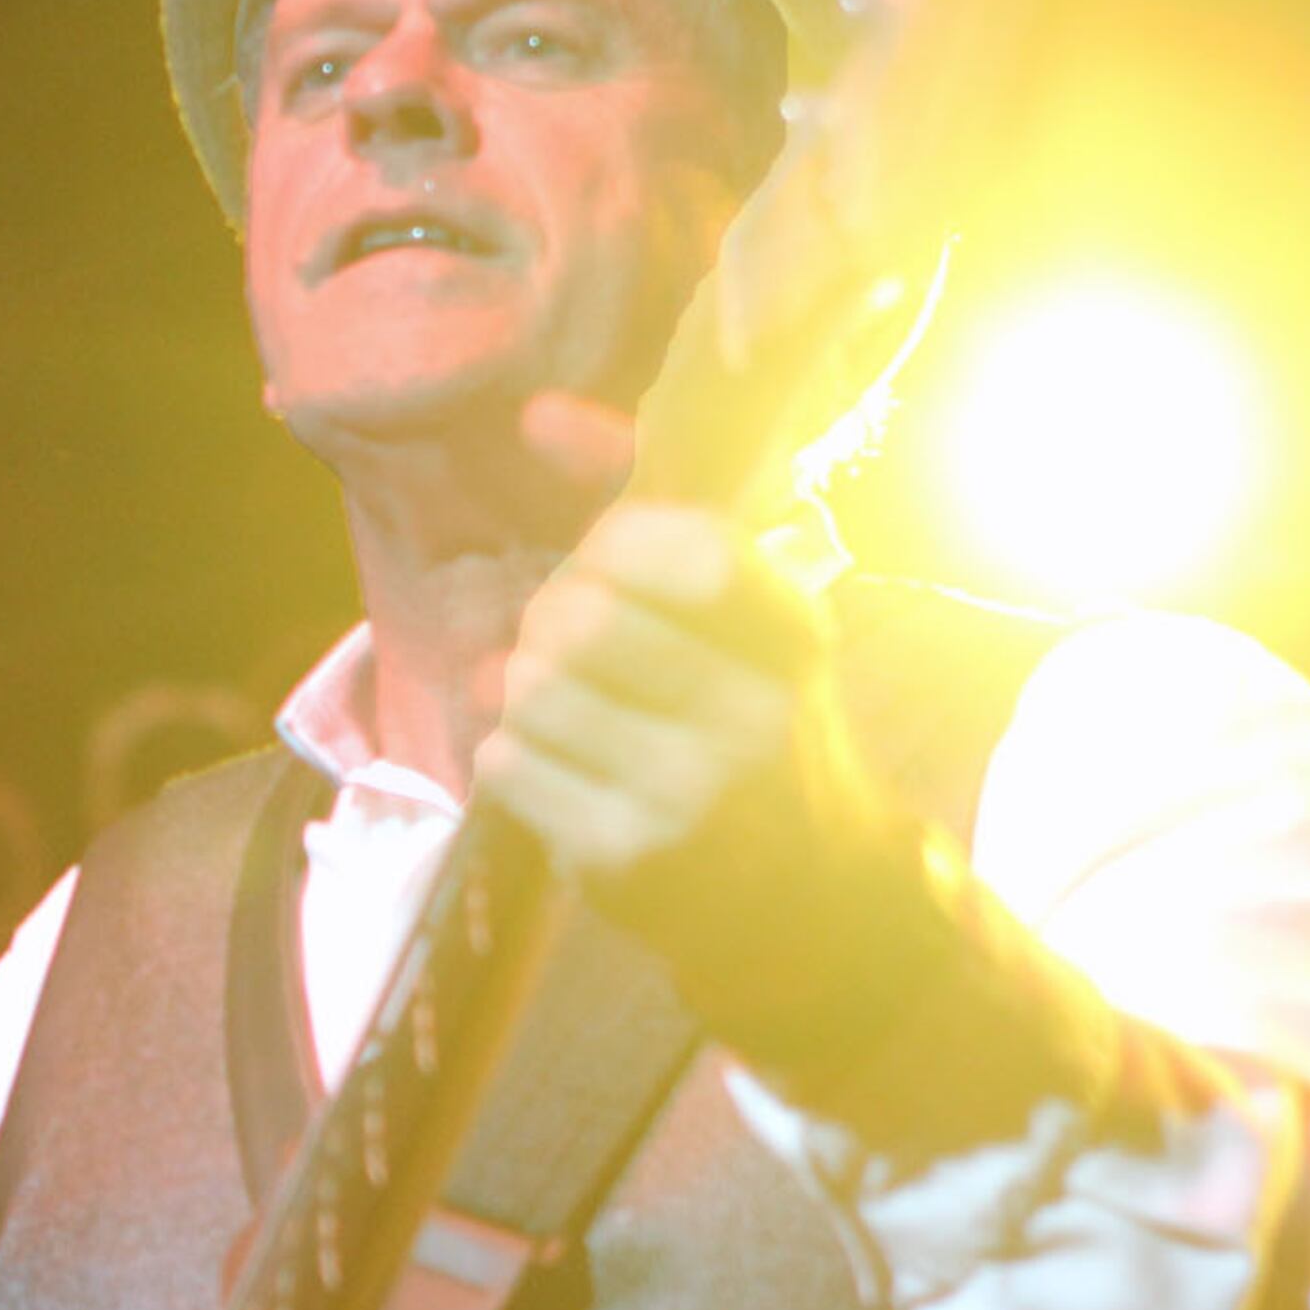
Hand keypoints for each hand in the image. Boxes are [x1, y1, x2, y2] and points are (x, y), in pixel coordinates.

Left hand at [478, 392, 930, 1073]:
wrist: (804, 896)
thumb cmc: (749, 718)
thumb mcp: (737, 608)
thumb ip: (640, 498)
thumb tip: (537, 413)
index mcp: (791, 631)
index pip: (670, 542)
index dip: (609, 548)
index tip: (613, 573)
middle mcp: (755, 713)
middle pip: (579, 617)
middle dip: (551, 622)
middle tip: (571, 648)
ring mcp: (691, 794)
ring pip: (530, 690)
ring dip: (525, 693)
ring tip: (565, 710)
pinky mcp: (628, 859)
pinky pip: (504, 764)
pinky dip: (509, 757)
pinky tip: (557, 767)